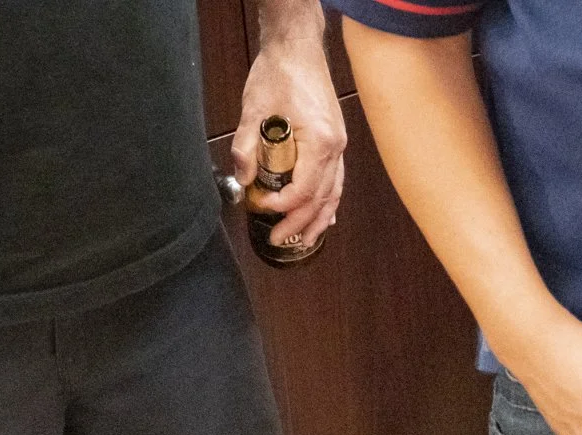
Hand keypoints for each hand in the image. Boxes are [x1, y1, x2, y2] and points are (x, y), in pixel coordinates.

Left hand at [234, 32, 346, 246]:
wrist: (298, 49)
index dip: (283, 205)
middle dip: (299, 222)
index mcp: (320, 141)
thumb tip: (242, 179)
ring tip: (304, 240)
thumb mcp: (254, 109)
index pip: (304, 188)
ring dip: (318, 219)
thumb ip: (247, 146)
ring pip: (334, 194)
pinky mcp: (335, 142)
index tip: (261, 207)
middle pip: (321, 198)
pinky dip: (329, 202)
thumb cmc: (279, 73)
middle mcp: (336, 147)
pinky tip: (324, 218)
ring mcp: (339, 146)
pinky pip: (336, 181)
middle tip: (278, 237)